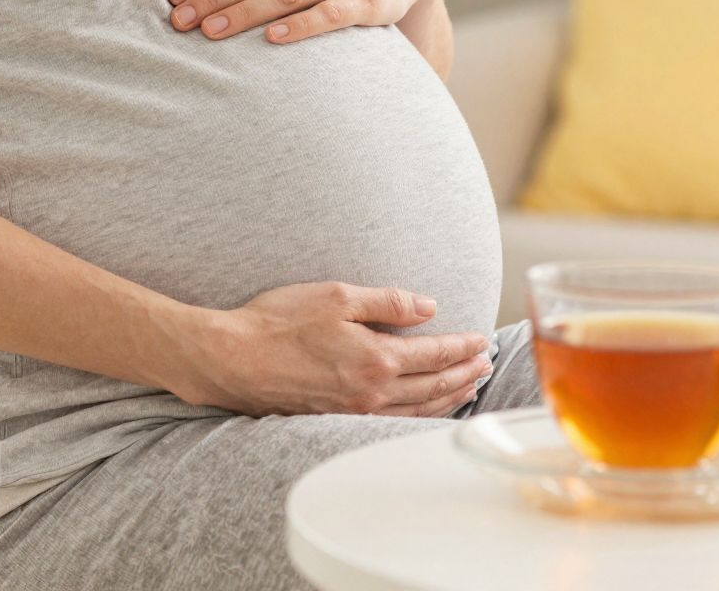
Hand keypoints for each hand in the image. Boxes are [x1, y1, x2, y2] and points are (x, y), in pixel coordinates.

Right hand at [173, 282, 492, 416]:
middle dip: (463, 373)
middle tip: (485, 363)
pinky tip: (425, 408)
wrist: (233, 360)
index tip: (482, 340)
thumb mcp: (337, 296)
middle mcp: (372, 392)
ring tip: (468, 385)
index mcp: (377, 359)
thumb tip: (428, 306)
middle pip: (434, 386)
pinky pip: (394, 422)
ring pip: (417, 409)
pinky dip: (420, 415)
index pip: (435, 355)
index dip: (463, 347)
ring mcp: (356, 411)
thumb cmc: (280, 321)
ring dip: (448, 397)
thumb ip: (387, 302)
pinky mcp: (339, 420)